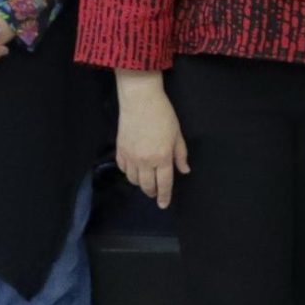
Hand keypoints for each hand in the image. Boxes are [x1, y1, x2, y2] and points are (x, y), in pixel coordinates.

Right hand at [115, 77, 188, 207]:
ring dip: (140, 183)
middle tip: (155, 193)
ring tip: (145, 180)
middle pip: (147, 186)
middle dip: (152, 192)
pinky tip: (133, 170)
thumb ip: (180, 154)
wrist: (140, 100)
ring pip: (133, 180)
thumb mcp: (177, 134)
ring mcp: (131, 157)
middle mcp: (145, 161)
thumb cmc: (163, 114)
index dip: (164, 196)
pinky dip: (128, 173)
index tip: (163, 204)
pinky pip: (123, 169)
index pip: (164, 184)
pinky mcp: (120, 150)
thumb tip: (184, 170)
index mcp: (162, 157)